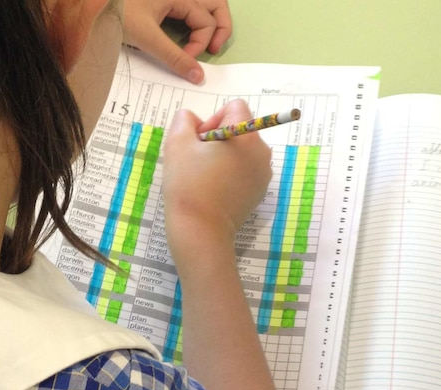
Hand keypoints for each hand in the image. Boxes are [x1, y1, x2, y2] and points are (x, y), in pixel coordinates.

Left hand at [123, 0, 231, 83]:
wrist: (91, 4)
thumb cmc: (118, 13)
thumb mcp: (146, 37)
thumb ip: (173, 56)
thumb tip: (198, 76)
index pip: (206, 20)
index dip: (201, 43)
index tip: (187, 60)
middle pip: (214, 5)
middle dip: (219, 27)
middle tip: (214, 50)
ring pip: (202, 5)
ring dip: (208, 22)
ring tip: (206, 43)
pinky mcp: (162, 1)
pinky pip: (187, 9)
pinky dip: (193, 22)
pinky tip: (187, 36)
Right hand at [162, 100, 270, 265]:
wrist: (200, 231)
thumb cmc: (188, 185)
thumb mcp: (177, 144)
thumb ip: (184, 121)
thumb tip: (193, 120)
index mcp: (246, 137)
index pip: (235, 108)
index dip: (212, 119)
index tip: (198, 142)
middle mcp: (262, 152)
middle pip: (239, 129)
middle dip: (216, 139)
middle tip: (196, 161)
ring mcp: (263, 174)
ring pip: (241, 150)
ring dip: (222, 156)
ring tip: (202, 177)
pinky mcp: (259, 192)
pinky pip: (244, 170)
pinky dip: (228, 173)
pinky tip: (212, 190)